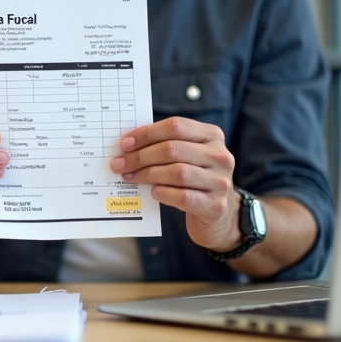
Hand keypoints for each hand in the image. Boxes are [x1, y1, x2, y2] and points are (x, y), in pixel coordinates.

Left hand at [111, 117, 241, 252]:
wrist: (217, 215)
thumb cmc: (193, 180)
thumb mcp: (187, 157)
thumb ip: (165, 146)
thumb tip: (128, 145)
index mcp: (212, 136)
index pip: (175, 126)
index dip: (147, 133)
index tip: (124, 144)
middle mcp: (220, 156)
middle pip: (173, 149)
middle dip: (141, 156)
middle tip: (120, 164)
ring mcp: (220, 182)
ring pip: (177, 172)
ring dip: (147, 174)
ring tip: (131, 177)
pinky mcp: (215, 206)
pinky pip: (183, 196)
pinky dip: (163, 193)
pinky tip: (153, 192)